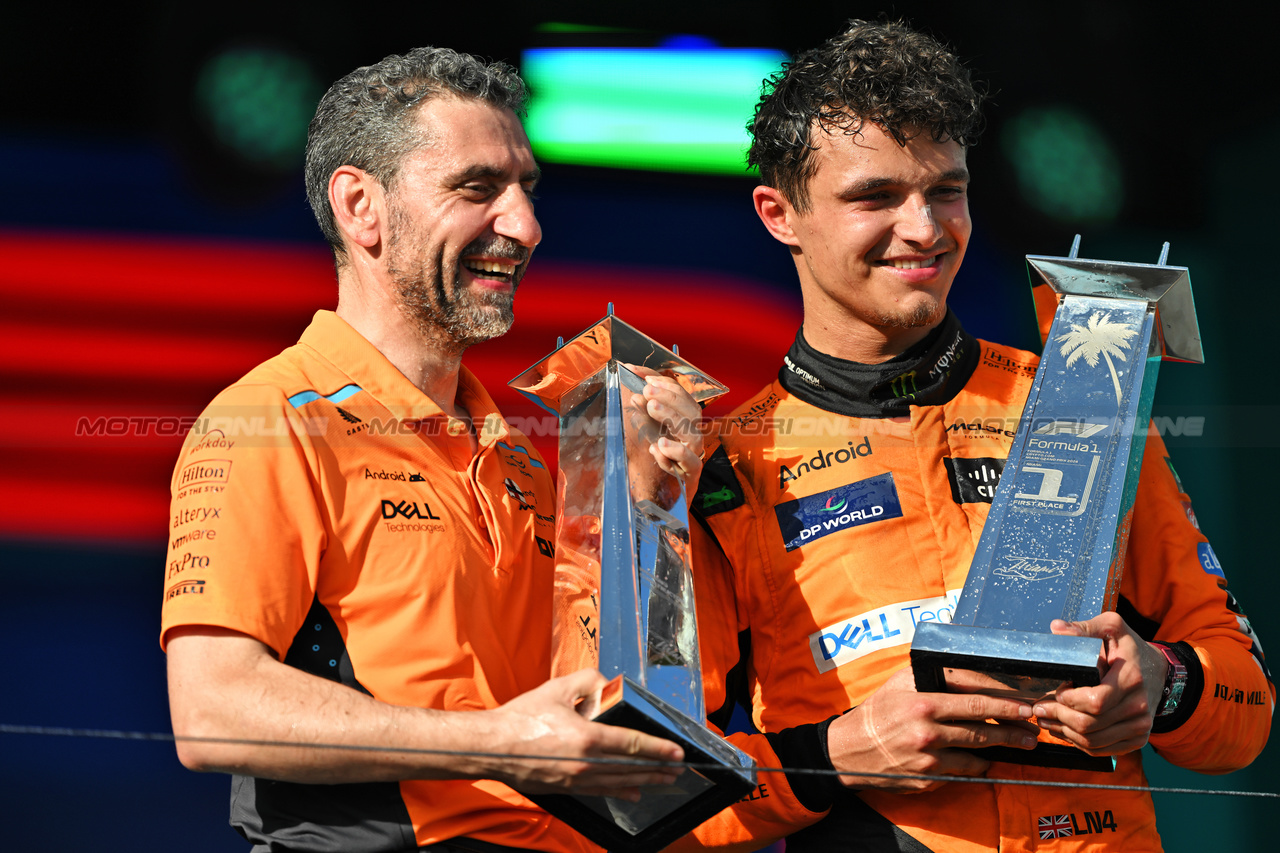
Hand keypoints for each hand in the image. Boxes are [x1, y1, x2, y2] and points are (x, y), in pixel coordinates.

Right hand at [483, 669, 684, 799]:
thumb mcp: (557, 688)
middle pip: (631, 768)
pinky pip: (600, 792)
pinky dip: (620, 792)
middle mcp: (586, 764)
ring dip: (644, 781)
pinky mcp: (567, 788)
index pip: (632, 744)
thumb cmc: (521, 719)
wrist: (491, 747)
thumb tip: (608, 685)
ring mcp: (577, 780)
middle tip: (677, 769)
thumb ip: (588, 681)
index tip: (676, 752)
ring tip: (663, 781)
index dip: (658, 749)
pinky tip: (632, 792)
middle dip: (657, 769)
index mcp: (587, 737)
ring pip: (619, 783)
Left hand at [624, 366, 705, 498]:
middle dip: (669, 396)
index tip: (637, 373)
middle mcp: (690, 435)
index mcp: (682, 421)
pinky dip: (675, 453)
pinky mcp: (690, 476)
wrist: (659, 500)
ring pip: (693, 434)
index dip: (660, 381)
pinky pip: (691, 463)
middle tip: (647, 390)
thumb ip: (641, 410)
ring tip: (651, 408)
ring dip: (672, 418)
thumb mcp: (645, 431)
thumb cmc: (654, 462)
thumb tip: (631, 386)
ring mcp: (693, 455)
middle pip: (691, 410)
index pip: (678, 394)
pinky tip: (657, 446)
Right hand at [826, 668, 1036, 791]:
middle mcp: (927, 730)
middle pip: (982, 727)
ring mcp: (929, 757)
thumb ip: (936, 677)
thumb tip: (976, 674)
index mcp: (923, 702)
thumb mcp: (902, 682)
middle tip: (1033, 726)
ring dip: (1002, 746)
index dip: (1004, 701)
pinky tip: (986, 758)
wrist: (850, 751)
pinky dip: (977, 764)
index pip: (974, 699)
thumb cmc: (879, 711)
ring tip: (1021, 742)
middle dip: (1013, 726)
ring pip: (978, 752)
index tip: (1023, 703)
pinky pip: (964, 771)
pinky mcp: (929, 778)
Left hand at [1031, 613, 1168, 755]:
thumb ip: (1085, 628)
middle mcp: (1139, 707)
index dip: (1069, 700)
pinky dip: (1079, 743)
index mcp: (1131, 679)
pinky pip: (1102, 749)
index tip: (1056, 691)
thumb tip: (1057, 629)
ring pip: (1093, 741)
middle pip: (1090, 724)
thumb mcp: (1112, 628)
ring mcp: (1140, 726)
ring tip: (1046, 720)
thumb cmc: (1130, 649)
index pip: (1095, 702)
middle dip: (1059, 717)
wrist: (1159, 671)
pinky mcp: (1137, 739)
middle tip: (1039, 709)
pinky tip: (1064, 731)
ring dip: (1064, 733)